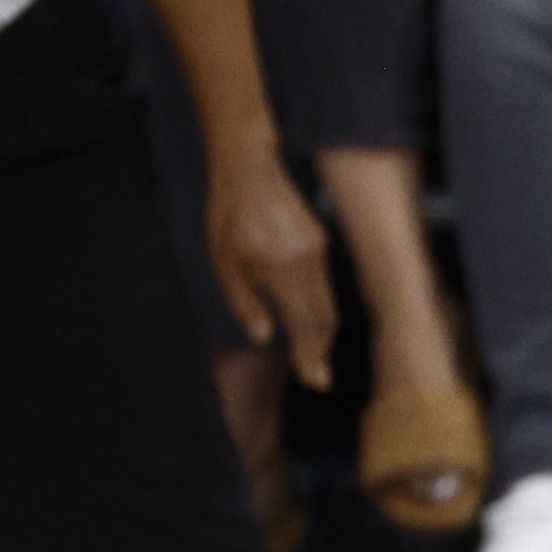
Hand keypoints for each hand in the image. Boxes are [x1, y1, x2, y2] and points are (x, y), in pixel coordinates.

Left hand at [205, 143, 337, 389]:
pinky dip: (320, 307)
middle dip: (321, 351)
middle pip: (323, 319)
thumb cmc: (228, 217)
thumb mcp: (223, 262)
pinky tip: (311, 317)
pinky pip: (324, 283)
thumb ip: (244, 303)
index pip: (304, 325)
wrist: (250, 170)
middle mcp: (307, 265)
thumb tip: (265, 337)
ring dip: (323, 332)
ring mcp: (318, 252)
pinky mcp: (320, 241)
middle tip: (318, 378)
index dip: (310, 356)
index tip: (313, 380)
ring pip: (328, 302)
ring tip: (316, 354)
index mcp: (281, 272)